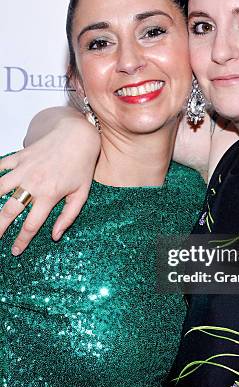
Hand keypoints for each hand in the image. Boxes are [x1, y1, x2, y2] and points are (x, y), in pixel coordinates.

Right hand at [0, 117, 99, 254]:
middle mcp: (33, 183)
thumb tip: (56, 236)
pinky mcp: (19, 157)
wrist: (77, 136)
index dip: (21, 241)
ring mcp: (24, 169)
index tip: (15, 251)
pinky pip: (0, 167)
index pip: (31, 225)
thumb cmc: (81, 165)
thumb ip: (68, 217)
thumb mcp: (82, 194)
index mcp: (50, 195)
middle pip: (9, 211)